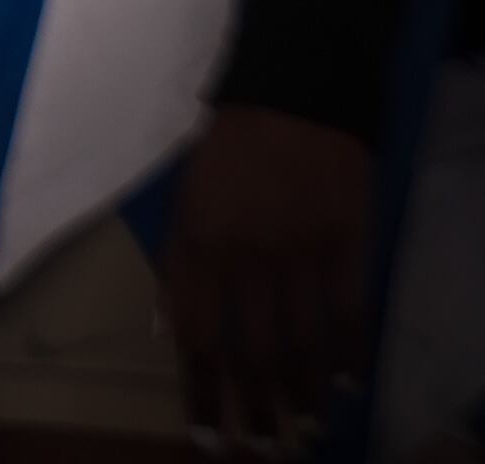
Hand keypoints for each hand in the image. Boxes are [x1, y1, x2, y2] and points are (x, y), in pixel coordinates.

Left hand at [166, 106, 371, 453]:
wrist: (292, 95)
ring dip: (304, 394)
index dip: (202, 391)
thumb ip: (179, 267)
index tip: (206, 435)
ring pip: (305, 342)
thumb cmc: (225, 150)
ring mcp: (305, 252)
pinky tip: (348, 385)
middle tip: (263, 450)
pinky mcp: (350, 243)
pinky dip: (350, 352)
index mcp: (200, 243)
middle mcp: (251, 256)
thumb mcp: (183, 202)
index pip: (199, 336)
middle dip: (257, 409)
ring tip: (305, 432)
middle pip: (255, 351)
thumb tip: (172, 333)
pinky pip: (352, 311)